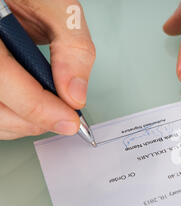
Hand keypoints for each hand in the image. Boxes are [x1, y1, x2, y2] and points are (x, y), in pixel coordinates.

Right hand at [0, 0, 94, 139]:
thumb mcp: (58, 7)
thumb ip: (72, 47)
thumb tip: (75, 94)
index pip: (2, 77)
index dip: (38, 107)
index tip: (69, 120)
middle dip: (35, 118)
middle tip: (64, 114)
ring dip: (24, 122)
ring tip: (50, 108)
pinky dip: (14, 117)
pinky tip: (32, 106)